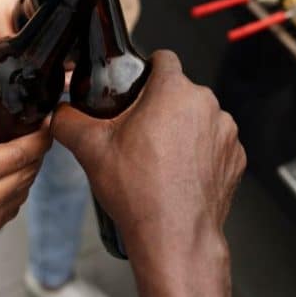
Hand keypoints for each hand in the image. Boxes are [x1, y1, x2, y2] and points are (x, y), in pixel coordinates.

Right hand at [0, 54, 51, 263]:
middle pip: (25, 176)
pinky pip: (4, 217)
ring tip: (19, 150)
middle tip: (35, 130)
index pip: (18, 156)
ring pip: (19, 198)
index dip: (39, 136)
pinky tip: (2, 177)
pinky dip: (10, 196)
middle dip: (35, 152)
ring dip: (24, 174)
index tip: (46, 119)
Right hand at [52, 50, 244, 296]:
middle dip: (160, 106)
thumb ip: (68, 120)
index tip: (135, 86)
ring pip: (198, 118)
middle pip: (179, 91)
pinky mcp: (235, 158)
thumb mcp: (91, 150)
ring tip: (158, 159)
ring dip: (181, 129)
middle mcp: (207, 105)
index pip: (163, 58)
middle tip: (137, 133)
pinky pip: (214, 144)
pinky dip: (199, 154)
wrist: (174, 238)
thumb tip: (59, 113)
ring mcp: (226, 133)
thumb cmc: (139, 193)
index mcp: (174, 91)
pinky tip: (179, 174)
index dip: (146, 69)